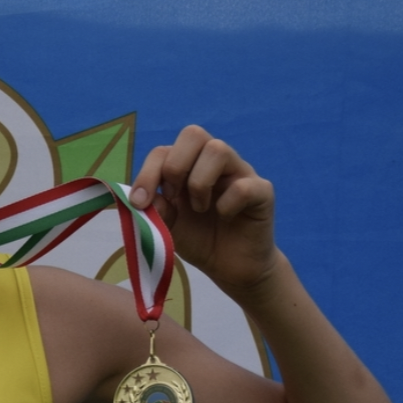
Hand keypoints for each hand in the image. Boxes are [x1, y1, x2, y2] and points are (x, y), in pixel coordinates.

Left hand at [130, 125, 276, 298]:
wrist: (231, 268)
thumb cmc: (200, 240)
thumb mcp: (168, 226)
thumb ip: (154, 209)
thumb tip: (141, 198)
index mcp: (188, 167)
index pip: (165, 150)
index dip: (148, 173)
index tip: (140, 202)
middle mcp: (214, 163)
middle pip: (193, 134)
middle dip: (175, 166)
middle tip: (174, 197)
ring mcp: (240, 173)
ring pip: (218, 149)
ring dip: (199, 182)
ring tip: (199, 208)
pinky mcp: (262, 192)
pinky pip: (244, 185)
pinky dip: (228, 204)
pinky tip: (225, 217)